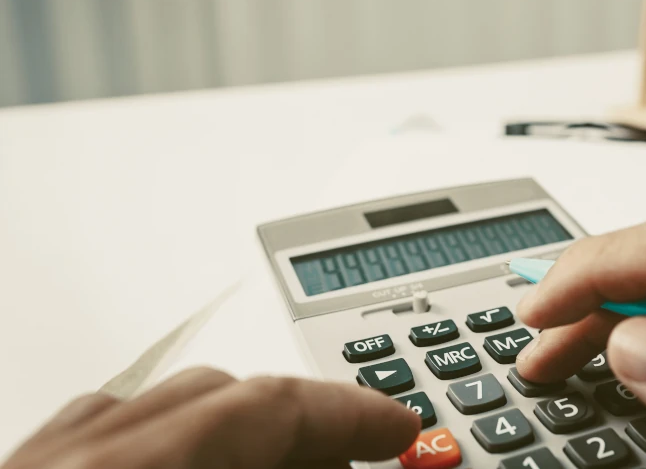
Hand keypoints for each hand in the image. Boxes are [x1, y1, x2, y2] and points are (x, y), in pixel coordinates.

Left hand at [2, 368, 419, 468]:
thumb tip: (353, 459)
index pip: (266, 408)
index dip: (351, 413)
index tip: (400, 428)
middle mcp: (73, 461)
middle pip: (219, 392)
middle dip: (303, 423)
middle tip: (361, 455)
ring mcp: (35, 464)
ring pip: (160, 399)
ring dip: (241, 424)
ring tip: (290, 463)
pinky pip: (107, 426)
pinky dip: (173, 433)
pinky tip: (198, 458)